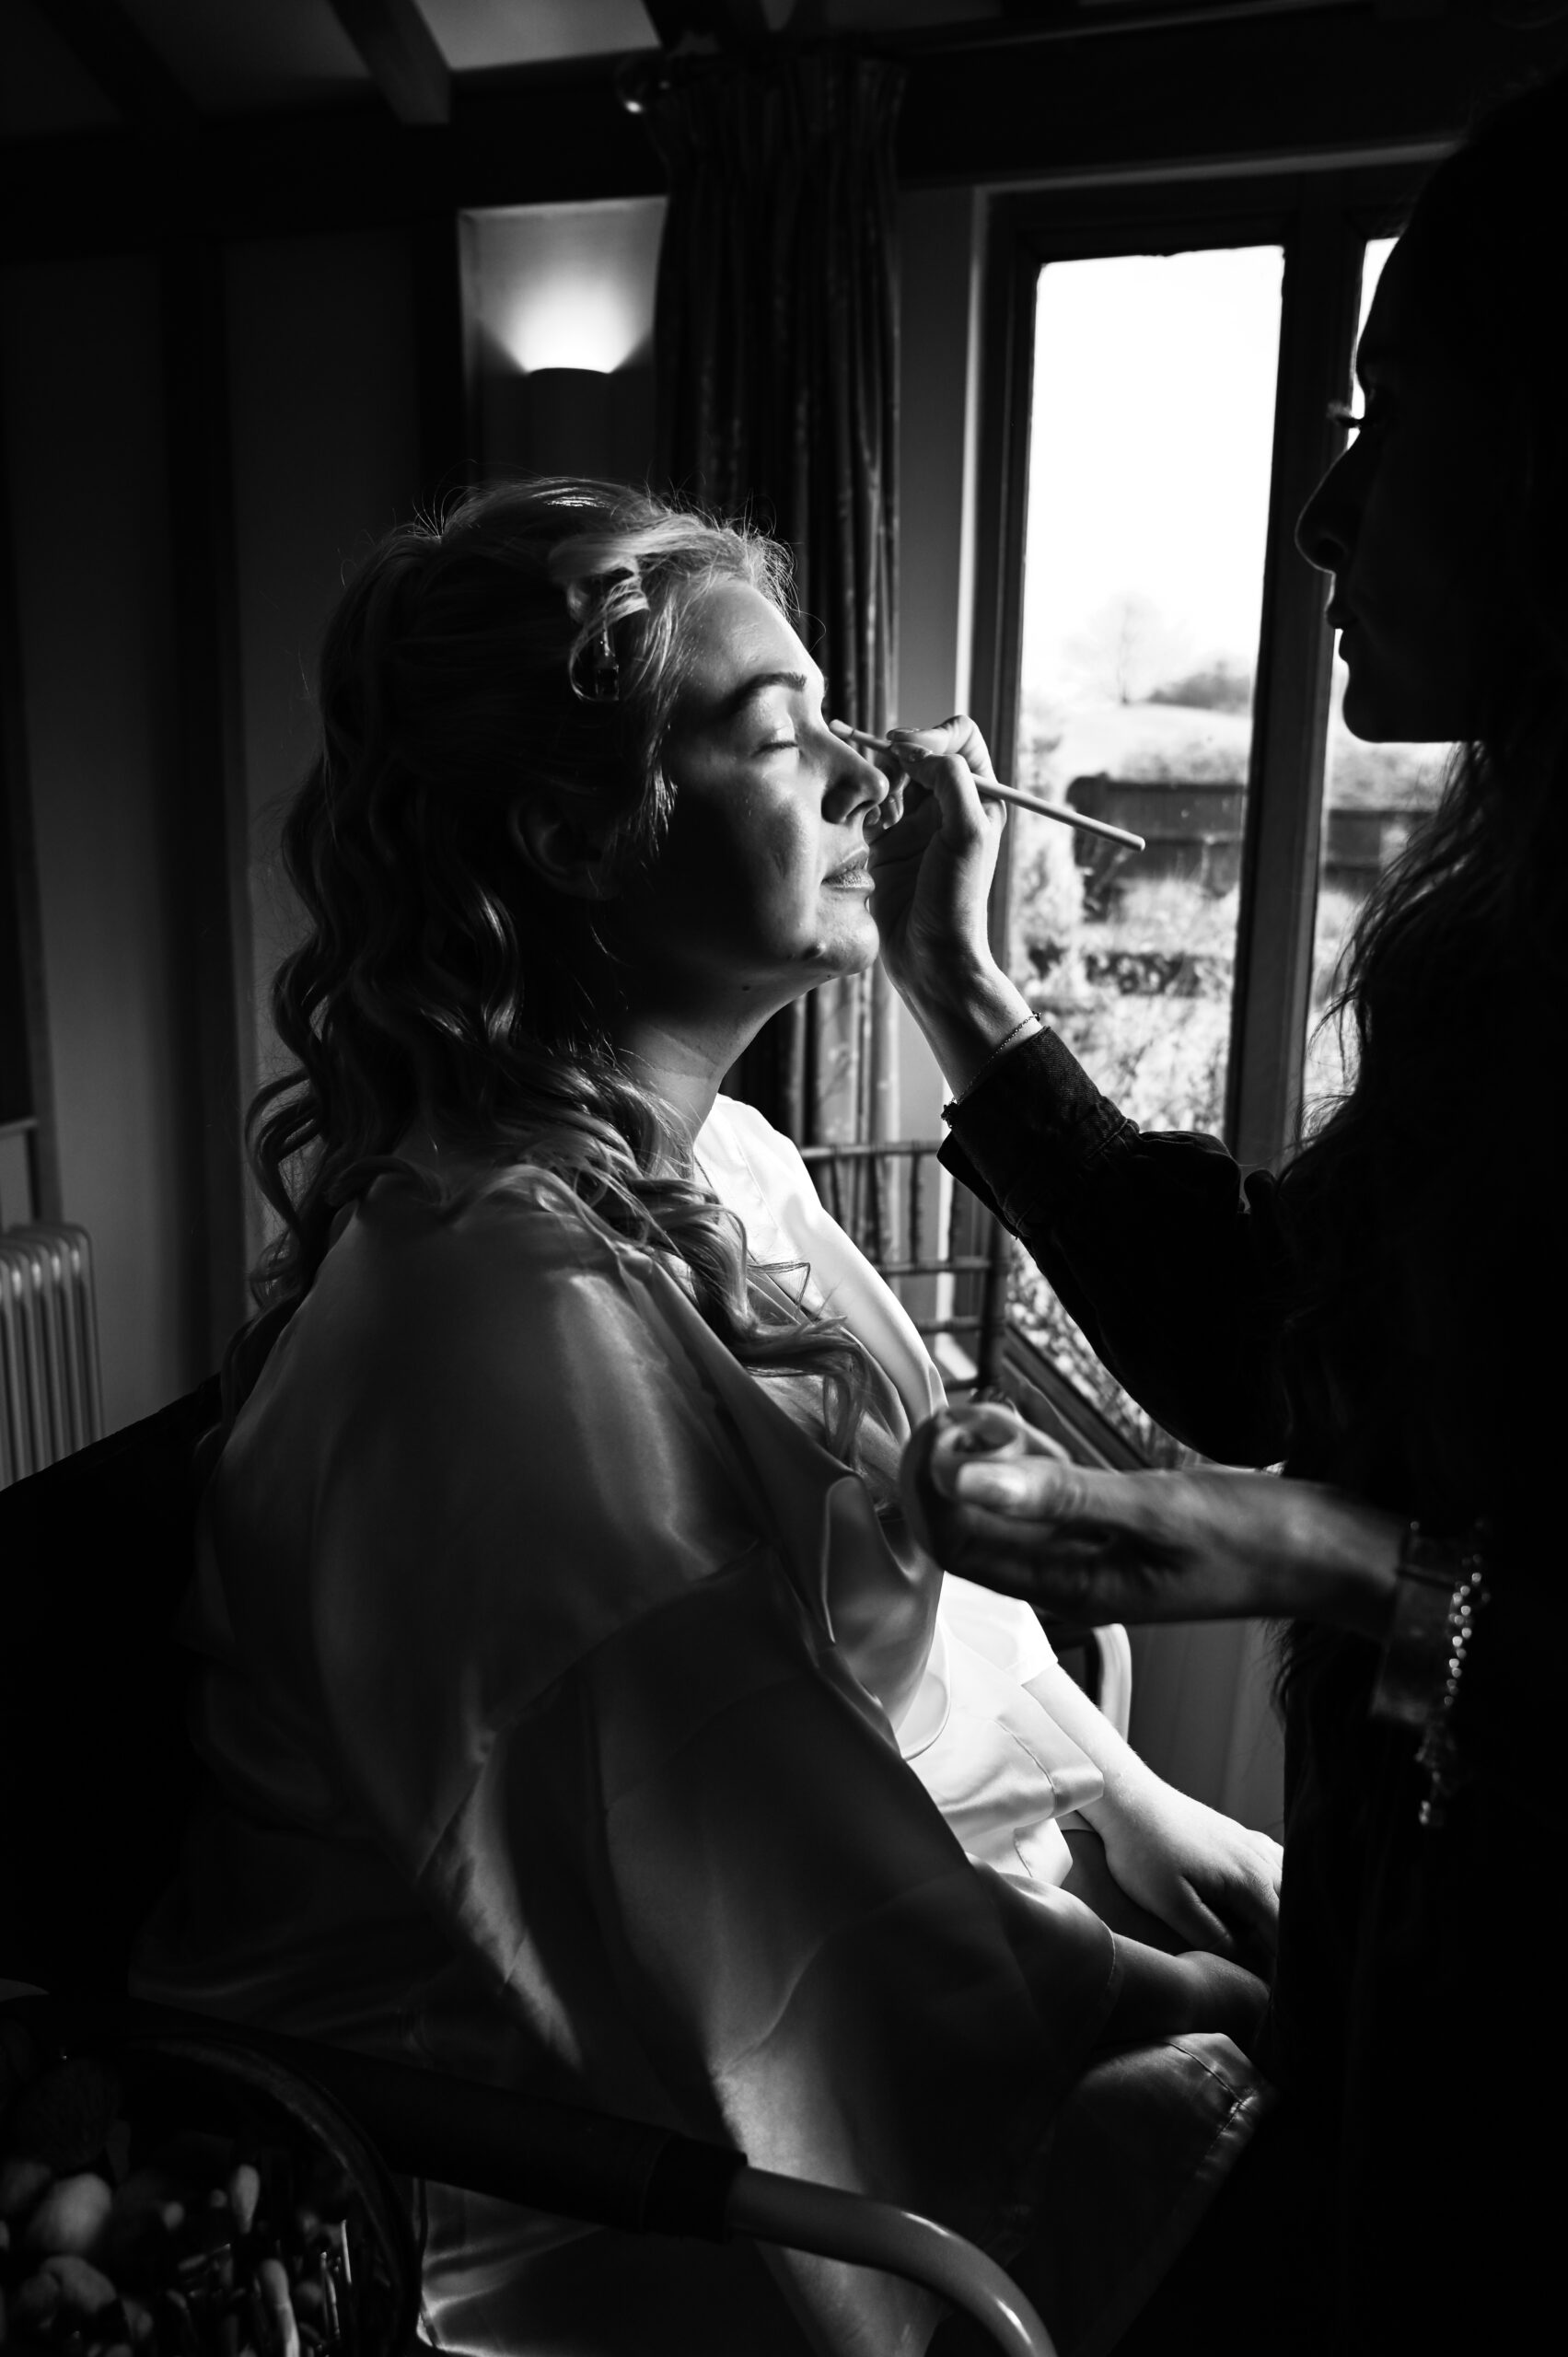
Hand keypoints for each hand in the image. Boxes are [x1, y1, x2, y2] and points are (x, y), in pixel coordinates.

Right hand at [843, 716, 1007, 1009]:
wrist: (929, 958)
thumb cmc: (957, 901)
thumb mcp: (968, 832)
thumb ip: (949, 778)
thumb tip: (915, 750)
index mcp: (979, 796)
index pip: (959, 735)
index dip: (932, 734)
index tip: (906, 752)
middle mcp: (947, 804)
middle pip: (916, 750)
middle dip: (895, 758)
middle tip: (885, 785)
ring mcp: (914, 823)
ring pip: (887, 775)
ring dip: (876, 783)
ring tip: (876, 813)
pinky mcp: (884, 844)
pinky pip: (866, 806)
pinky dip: (861, 808)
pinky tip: (866, 831)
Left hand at [900, 1404, 1401, 1638]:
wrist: (1338, 1554)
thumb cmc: (1261, 1540)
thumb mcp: (1157, 1508)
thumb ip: (1060, 1493)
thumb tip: (966, 1477)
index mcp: (1070, 1588)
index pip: (955, 1547)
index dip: (932, 1487)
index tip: (947, 1426)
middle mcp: (1069, 1577)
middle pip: (968, 1526)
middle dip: (950, 1466)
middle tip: (970, 1409)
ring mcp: (1091, 1551)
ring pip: (1002, 1506)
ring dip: (983, 1456)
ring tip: (998, 1411)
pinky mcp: (1115, 1524)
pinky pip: (1043, 1494)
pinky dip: (1023, 1457)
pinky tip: (1028, 1425)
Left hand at [1091, 1780, 1282, 1962]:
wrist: (1130, 1800)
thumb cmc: (1143, 1852)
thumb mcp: (1170, 1903)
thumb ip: (1210, 1936)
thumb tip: (1245, 1963)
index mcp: (1250, 1880)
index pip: (1284, 1933)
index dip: (1284, 1965)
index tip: (1278, 1988)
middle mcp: (1261, 1859)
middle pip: (1294, 1910)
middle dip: (1291, 1941)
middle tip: (1277, 1973)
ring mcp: (1253, 1844)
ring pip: (1289, 1886)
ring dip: (1288, 1914)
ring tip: (1272, 1944)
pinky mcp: (1240, 1836)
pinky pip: (1276, 1864)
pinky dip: (1281, 1886)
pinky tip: (1269, 1900)